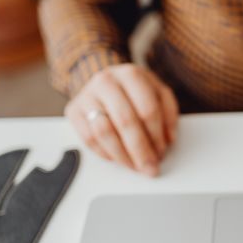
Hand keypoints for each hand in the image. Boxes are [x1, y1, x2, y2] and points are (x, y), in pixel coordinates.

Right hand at [64, 63, 178, 175]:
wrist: (107, 81)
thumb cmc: (135, 91)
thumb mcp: (158, 93)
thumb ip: (168, 113)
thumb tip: (168, 139)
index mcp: (131, 75)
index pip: (147, 109)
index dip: (156, 136)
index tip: (161, 153)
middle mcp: (106, 81)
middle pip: (125, 121)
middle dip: (140, 150)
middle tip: (149, 167)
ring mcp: (87, 95)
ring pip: (104, 132)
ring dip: (122, 155)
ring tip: (134, 165)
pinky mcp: (73, 110)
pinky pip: (88, 139)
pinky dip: (105, 153)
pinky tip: (118, 158)